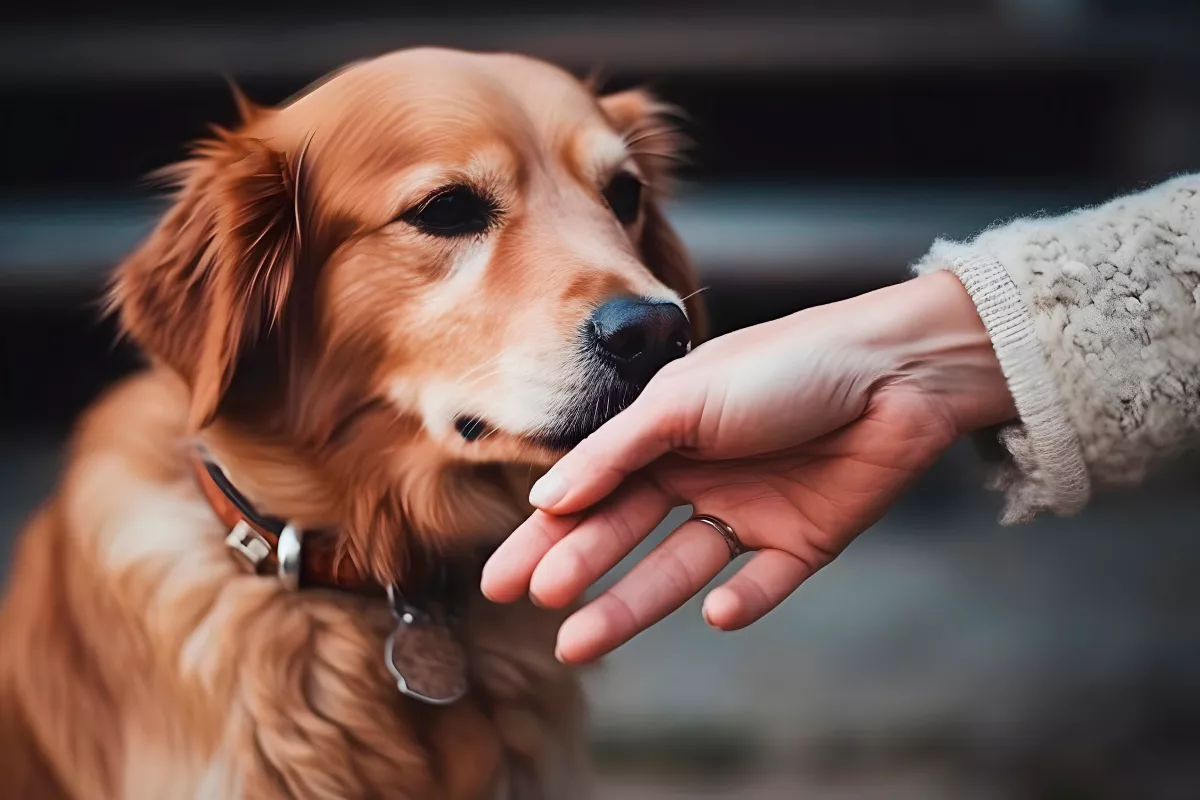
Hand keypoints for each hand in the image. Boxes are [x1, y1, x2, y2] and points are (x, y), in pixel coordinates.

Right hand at [482, 271, 1015, 663]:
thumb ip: (616, 452)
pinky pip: (762, 583)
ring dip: (632, 604)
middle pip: (625, 534)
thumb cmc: (785, 366)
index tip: (502, 579)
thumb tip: (547, 497)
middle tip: (533, 605)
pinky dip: (741, 602)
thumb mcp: (684, 400)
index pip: (592, 492)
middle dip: (577, 569)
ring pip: (679, 569)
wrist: (897, 370)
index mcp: (665, 435)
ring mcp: (749, 511)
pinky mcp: (802, 542)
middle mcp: (700, 476)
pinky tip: (715, 611)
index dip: (547, 535)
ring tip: (580, 643)